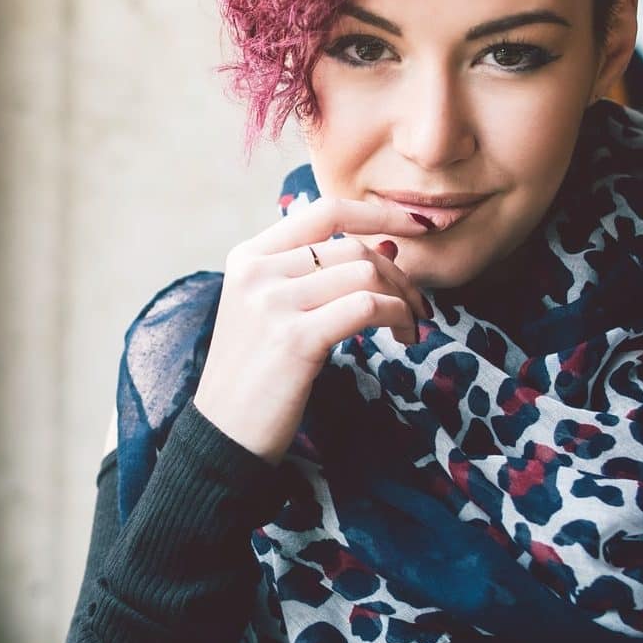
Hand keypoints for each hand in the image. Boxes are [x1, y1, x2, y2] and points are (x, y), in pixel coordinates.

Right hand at [192, 196, 429, 462]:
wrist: (226, 431)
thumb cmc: (255, 373)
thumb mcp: (271, 310)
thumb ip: (317, 275)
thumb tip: (389, 246)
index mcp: (248, 257)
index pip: (324, 212)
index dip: (378, 212)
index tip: (416, 225)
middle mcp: (257, 272)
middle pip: (352, 246)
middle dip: (398, 274)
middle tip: (415, 305)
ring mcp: (273, 302)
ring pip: (365, 273)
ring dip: (402, 298)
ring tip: (409, 325)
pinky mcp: (295, 337)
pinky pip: (368, 307)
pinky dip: (397, 317)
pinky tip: (402, 336)